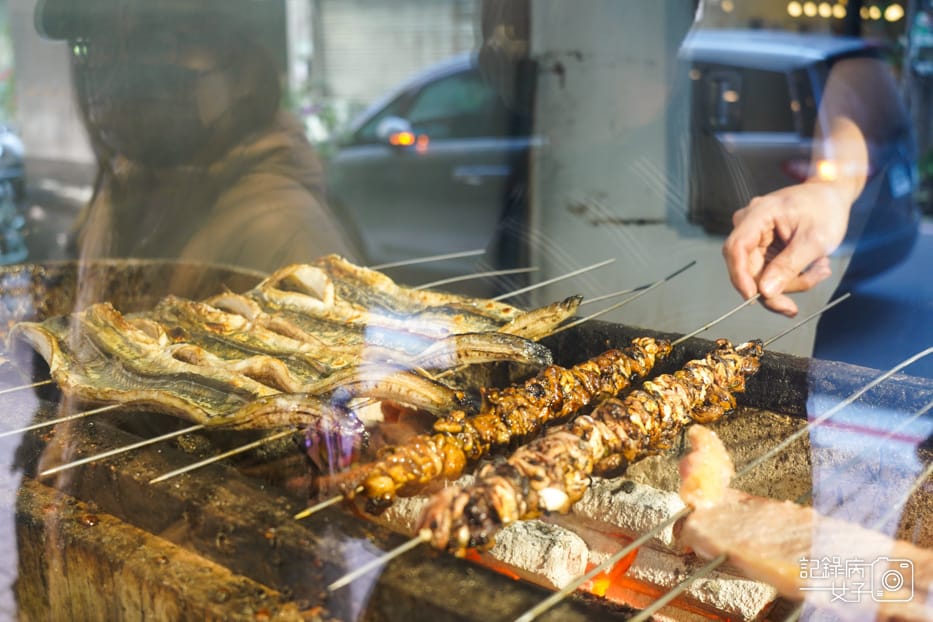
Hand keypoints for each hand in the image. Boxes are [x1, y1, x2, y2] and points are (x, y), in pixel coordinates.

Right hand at [722, 181, 851, 316]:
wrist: (831, 195)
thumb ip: (789, 266)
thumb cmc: (825, 208)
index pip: (736, 248)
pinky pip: (769, 273)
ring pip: (760, 275)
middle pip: (748, 269)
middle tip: (794, 305)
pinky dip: (792, 276)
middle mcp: (749, 225)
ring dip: (792, 282)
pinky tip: (814, 266)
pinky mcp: (762, 248)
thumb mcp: (815, 239)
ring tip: (821, 268)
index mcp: (759, 214)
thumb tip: (765, 292)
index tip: (754, 298)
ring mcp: (754, 237)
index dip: (740, 276)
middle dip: (776, 287)